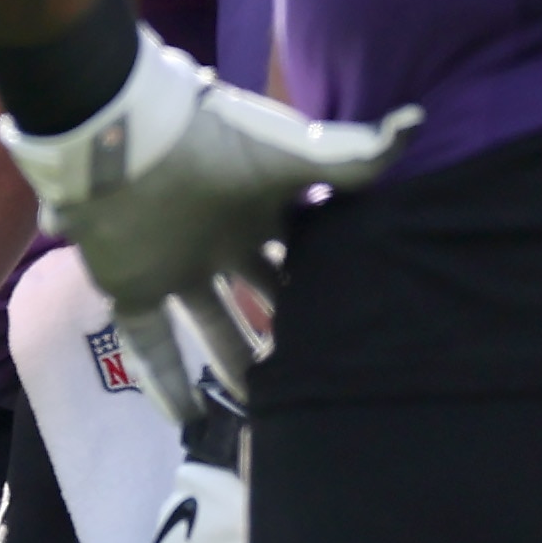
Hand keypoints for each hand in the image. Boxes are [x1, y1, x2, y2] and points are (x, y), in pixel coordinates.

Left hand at [3, 29, 406, 412]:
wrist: (126, 137)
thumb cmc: (213, 142)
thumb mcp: (290, 154)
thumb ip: (352, 155)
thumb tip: (415, 122)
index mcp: (258, 209)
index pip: (298, 253)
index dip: (323, 280)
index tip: (357, 318)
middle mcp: (219, 241)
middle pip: (257, 294)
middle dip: (283, 328)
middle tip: (317, 374)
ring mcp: (176, 265)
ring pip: (210, 324)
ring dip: (232, 362)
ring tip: (263, 409)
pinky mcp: (134, 285)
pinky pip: (149, 342)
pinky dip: (165, 379)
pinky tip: (187, 420)